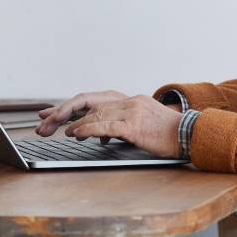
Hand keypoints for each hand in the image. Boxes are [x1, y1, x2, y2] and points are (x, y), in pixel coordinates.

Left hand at [38, 91, 183, 157]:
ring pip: (94, 112)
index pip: (91, 100)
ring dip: (72, 122)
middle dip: (61, 112)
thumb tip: (96, 135)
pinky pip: (106, 125)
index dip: (68, 107)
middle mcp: (128, 101)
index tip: (49, 115)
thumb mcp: (140, 127)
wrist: (193, 136)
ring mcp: (132, 111)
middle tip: (43, 123)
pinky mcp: (136, 125)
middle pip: (87, 102)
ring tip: (57, 132)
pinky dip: (88, 129)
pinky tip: (76, 134)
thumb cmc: (167, 136)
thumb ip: (118, 127)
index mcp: (128, 101)